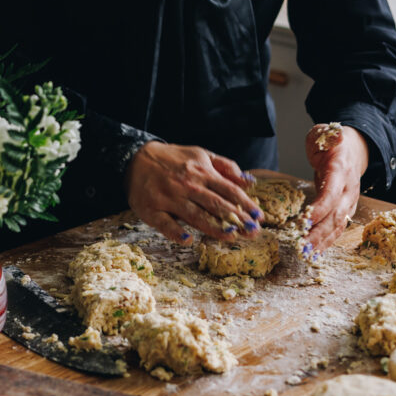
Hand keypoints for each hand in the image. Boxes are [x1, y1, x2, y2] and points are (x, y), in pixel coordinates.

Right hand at [124, 141, 262, 244]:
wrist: (136, 159)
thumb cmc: (174, 160)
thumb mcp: (201, 155)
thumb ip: (226, 167)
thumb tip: (250, 182)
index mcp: (201, 171)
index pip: (228, 189)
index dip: (245, 203)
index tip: (259, 216)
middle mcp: (187, 185)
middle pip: (215, 204)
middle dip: (236, 218)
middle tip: (253, 232)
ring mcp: (168, 198)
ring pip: (194, 215)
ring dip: (213, 226)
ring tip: (231, 236)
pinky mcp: (151, 209)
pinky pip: (164, 223)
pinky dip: (175, 232)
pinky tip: (188, 240)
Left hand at [302, 123, 368, 257]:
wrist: (353, 149)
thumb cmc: (332, 141)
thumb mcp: (327, 132)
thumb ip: (329, 136)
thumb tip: (336, 136)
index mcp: (341, 169)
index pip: (332, 192)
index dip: (320, 208)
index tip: (305, 220)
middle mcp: (348, 188)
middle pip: (335, 215)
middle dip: (319, 232)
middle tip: (302, 245)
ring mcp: (349, 201)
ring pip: (338, 225)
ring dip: (322, 241)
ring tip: (306, 253)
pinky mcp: (345, 209)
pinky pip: (337, 228)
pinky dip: (327, 241)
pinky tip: (314, 252)